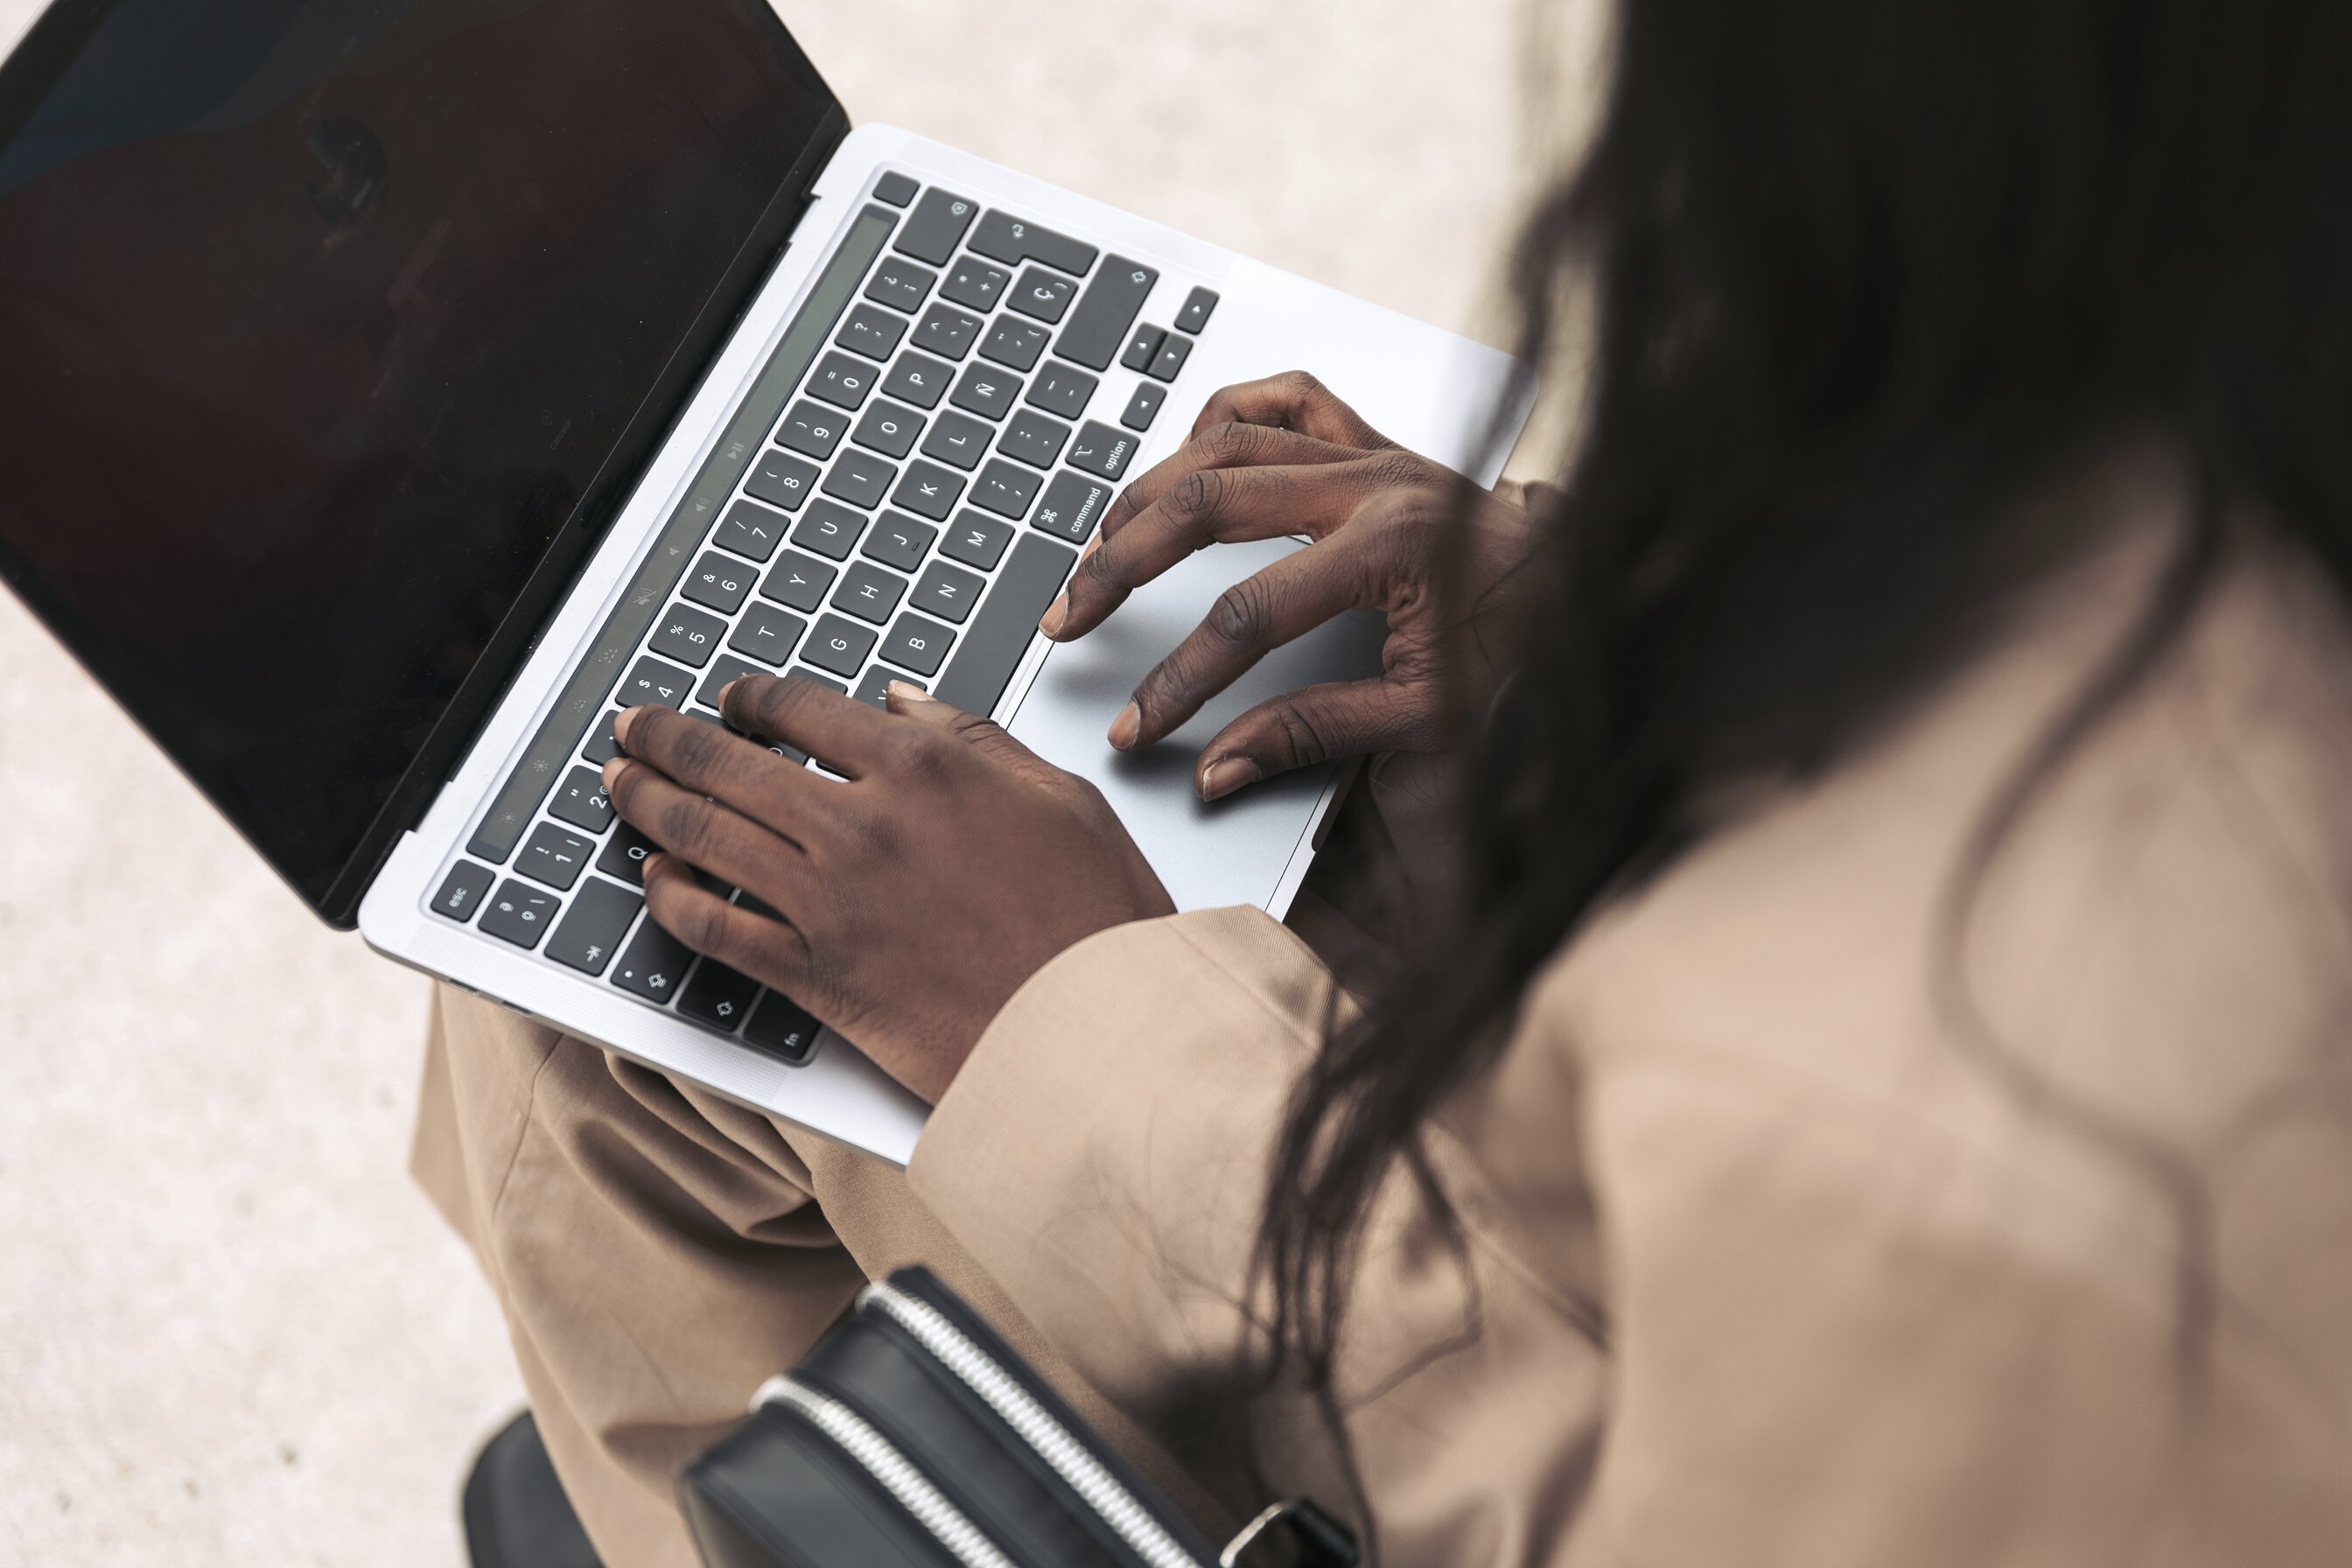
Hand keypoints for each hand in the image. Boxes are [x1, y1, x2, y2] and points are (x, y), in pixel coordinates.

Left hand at [601, 676, 1173, 1102]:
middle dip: (668, 737)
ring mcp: (831, 903)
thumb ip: (974, 741)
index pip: (803, 710)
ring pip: (704, 837)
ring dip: (646, 802)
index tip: (734, 700)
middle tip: (636, 726)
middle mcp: (864, 826)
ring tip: (618, 782)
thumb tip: (902, 706)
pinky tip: (653, 880)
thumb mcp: (1062, 797)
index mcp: (925, 770)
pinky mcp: (817, 976)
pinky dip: (671, 901)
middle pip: (730, 764)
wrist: (1095, 1033)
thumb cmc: (1096, 922)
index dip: (752, 698)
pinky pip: (715, 930)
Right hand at [1036, 371, 1544, 799]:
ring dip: (1147, 490)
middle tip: (1070, 616)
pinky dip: (1223, 417)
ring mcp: (1371, 450)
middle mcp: (1374, 482)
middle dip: (1124, 564)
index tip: (1135, 724)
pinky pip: (1282, 399)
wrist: (1596, 582)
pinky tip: (1184, 455)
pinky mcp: (1372, 439)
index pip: (1249, 616)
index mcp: (1393, 549)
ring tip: (1095, 546)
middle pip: (1210, 504)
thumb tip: (1218, 769)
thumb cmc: (1526, 647)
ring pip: (1225, 440)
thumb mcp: (1434, 719)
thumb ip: (1317, 736)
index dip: (1180, 678)